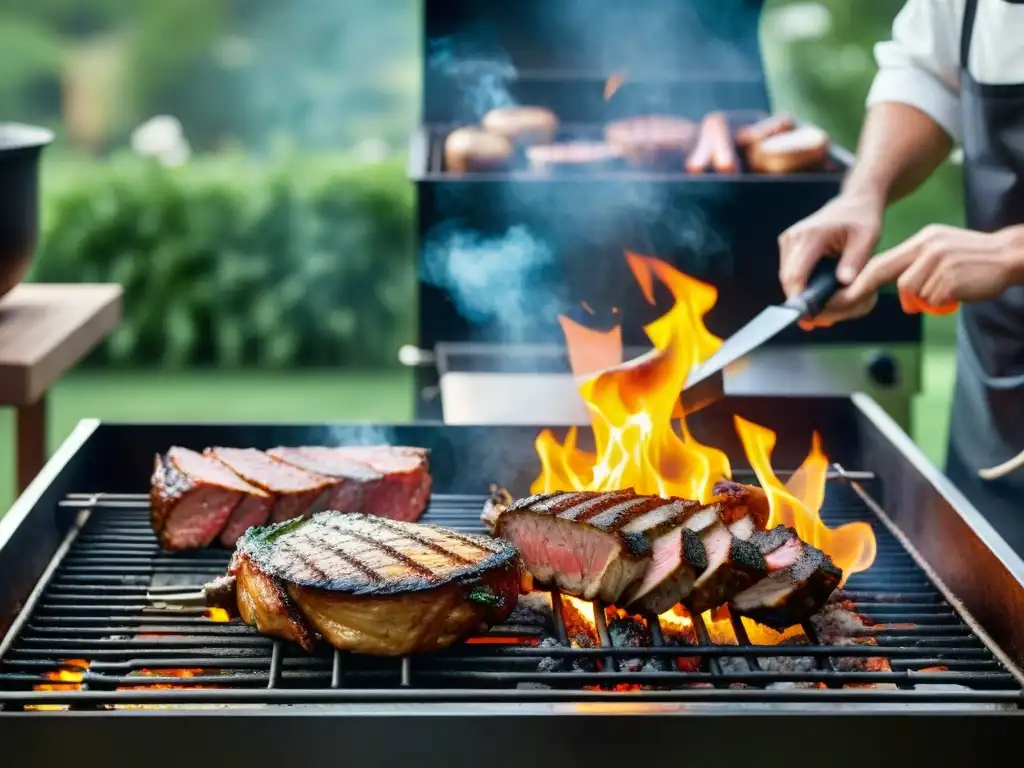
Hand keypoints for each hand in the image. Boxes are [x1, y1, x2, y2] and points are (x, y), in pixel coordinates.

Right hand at [778, 192, 884, 328]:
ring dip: (800, 293)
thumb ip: (855, 261)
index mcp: (811, 235)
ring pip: (786, 277)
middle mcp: (794, 236)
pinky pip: (789, 271)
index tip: (809, 317)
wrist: (854, 202)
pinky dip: (801, 283)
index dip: (799, 297)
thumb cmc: (863, 220)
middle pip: (788, 278)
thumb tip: (844, 283)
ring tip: (821, 307)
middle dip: (801, 300)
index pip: (796, 273)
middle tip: (820, 319)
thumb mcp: (867, 239)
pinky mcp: (788, 244)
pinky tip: (816, 291)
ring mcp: (788, 240)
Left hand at [842, 224, 1023, 310]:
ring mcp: (940, 262)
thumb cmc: (973, 259)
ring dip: (925, 299)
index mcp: (923, 240)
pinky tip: (957, 292)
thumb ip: (916, 264)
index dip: (861, 280)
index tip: (845, 294)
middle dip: (869, 292)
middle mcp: (929, 248)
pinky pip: (932, 300)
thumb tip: (896, 288)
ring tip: (946, 291)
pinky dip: (940, 303)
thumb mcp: (940, 250)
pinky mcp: (951, 278)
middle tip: (854, 302)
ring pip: (913, 292)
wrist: (1010, 255)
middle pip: (892, 277)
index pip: (883, 261)